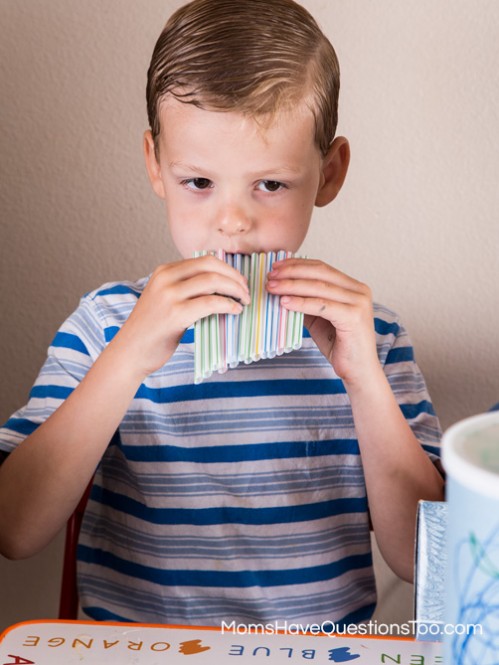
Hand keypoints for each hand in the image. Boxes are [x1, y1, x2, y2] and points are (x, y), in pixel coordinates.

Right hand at [112, 255, 249, 378]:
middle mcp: (166, 278)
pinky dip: (228, 305)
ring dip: (235, 290)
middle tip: (246, 292)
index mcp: (164, 271)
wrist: (130, 352)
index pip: (204, 260)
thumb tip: (219, 285)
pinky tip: (235, 311)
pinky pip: (211, 302)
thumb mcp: (164, 299)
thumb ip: (185, 288)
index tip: (240, 282)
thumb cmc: (151, 330)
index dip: (227, 269)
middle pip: (211, 266)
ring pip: (213, 281)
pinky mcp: (176, 314)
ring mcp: (170, 295)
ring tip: (243, 302)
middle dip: (235, 277)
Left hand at [266, 258, 378, 385]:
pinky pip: (321, 305)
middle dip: (292, 272)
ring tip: (272, 288)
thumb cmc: (339, 346)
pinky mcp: (354, 317)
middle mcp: (359, 291)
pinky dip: (301, 302)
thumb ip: (306, 302)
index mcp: (353, 287)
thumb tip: (281, 289)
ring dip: (292, 286)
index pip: (322, 268)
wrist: (358, 371)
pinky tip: (284, 302)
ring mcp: (359, 303)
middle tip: (270, 276)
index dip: (297, 265)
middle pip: (320, 273)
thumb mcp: (318, 319)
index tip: (276, 266)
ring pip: (319, 287)